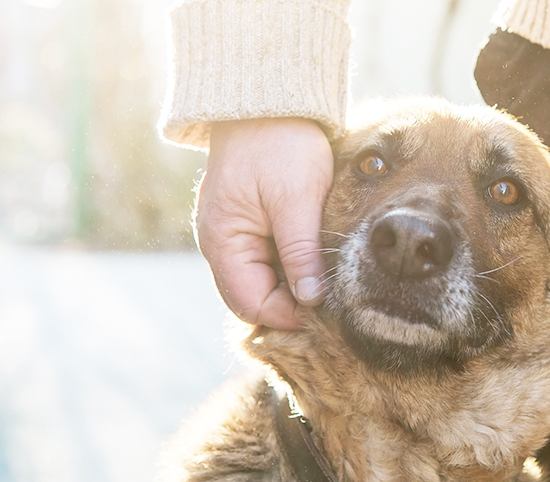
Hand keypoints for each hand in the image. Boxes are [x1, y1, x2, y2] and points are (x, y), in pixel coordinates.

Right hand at [196, 118, 333, 329]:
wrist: (269, 97)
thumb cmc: (280, 143)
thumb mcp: (296, 199)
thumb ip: (300, 252)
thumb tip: (311, 301)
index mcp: (221, 241)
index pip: (250, 304)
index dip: (288, 315)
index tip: (326, 311)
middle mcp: (218, 243)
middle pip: (252, 297)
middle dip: (290, 303)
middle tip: (331, 298)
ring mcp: (230, 233)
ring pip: (261, 280)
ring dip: (291, 284)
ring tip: (326, 277)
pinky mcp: (245, 222)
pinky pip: (265, 258)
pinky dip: (289, 264)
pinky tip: (315, 256)